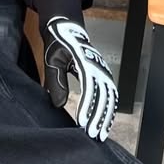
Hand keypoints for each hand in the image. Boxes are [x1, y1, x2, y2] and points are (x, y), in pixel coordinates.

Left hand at [42, 16, 117, 141]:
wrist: (68, 28)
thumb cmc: (59, 42)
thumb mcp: (53, 59)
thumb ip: (56, 81)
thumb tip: (58, 104)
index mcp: (86, 61)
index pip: (90, 88)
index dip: (88, 106)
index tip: (83, 122)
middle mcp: (98, 67)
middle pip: (104, 95)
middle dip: (99, 117)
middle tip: (93, 135)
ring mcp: (103, 71)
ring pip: (110, 97)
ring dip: (106, 116)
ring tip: (101, 134)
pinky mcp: (103, 75)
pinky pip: (110, 95)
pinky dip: (109, 109)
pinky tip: (105, 123)